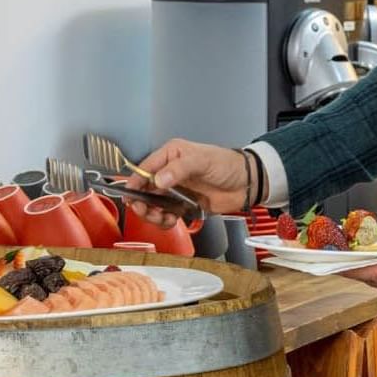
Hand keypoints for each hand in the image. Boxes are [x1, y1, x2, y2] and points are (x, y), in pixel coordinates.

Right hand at [125, 138, 248, 226]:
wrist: (247, 183)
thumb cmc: (228, 164)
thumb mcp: (202, 160)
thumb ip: (179, 169)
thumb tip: (158, 180)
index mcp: (171, 155)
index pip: (144, 169)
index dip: (134, 183)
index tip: (130, 195)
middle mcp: (170, 173)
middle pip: (144, 190)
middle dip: (142, 202)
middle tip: (145, 210)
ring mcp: (176, 190)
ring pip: (153, 205)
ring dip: (152, 214)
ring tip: (161, 217)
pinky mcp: (183, 205)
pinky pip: (166, 216)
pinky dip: (165, 221)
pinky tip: (171, 221)